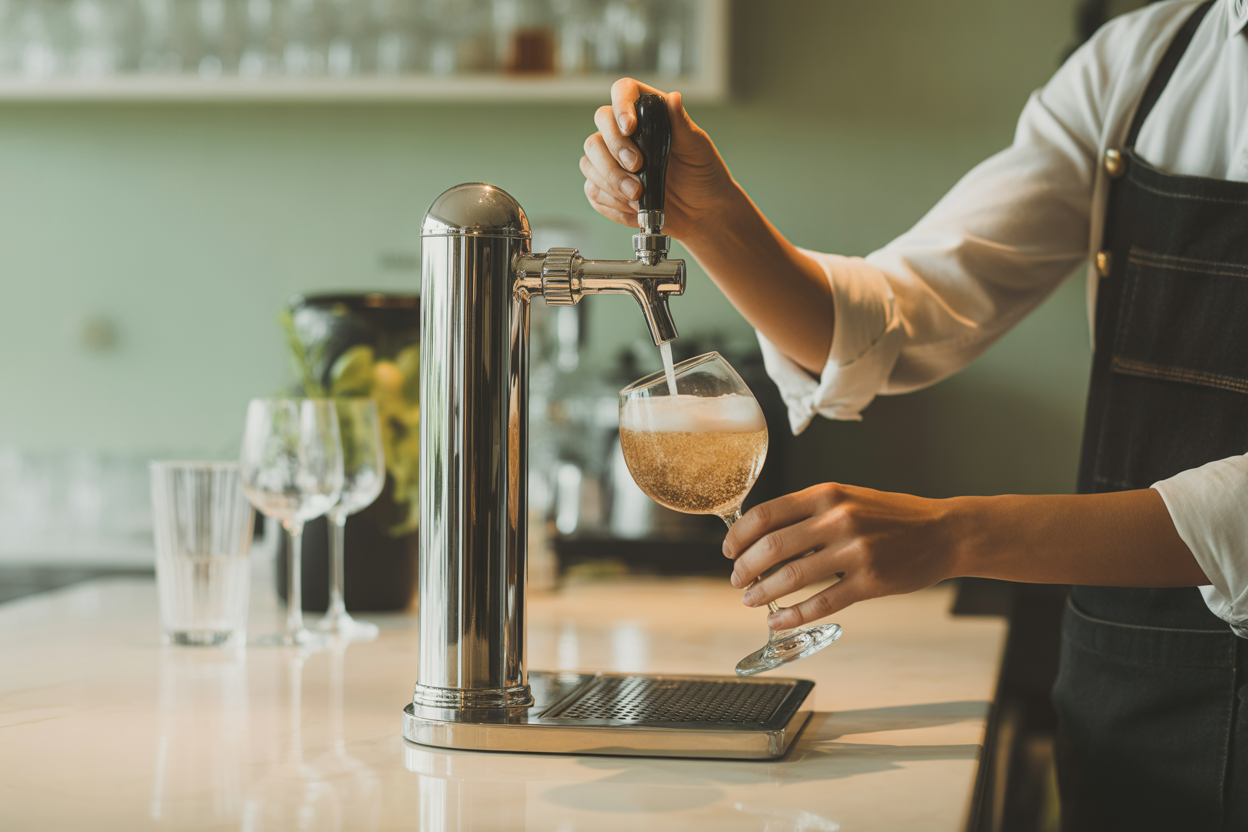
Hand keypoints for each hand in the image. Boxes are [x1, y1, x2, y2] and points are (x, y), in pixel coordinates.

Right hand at [581, 78, 733, 240]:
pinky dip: (612, 203)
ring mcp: (612, 160)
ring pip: (589, 161)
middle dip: (614, 150)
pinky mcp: (606, 188)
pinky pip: (594, 191)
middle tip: (638, 167)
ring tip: (638, 196)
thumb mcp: (697, 148)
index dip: (620, 105)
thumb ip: (682, 124)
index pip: (622, 91)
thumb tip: (673, 98)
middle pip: (599, 127)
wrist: (702, 212)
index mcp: (648, 113)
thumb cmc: (702, 174)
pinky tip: (634, 209)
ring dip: (611, 180)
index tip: (629, 127)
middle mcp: (625, 133)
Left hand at [722, 484, 962, 629]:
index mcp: (826, 495)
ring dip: (763, 593)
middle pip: (771, 546)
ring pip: (792, 576)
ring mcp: (855, 551)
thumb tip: (763, 537)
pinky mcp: (870, 581)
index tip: (729, 551)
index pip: (765, 514)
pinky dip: (793, 615)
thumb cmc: (890, 516)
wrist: (943, 531)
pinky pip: (822, 603)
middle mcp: (837, 519)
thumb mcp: (847, 499)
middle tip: (737, 580)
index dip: (738, 536)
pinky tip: (778, 620)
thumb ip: (809, 514)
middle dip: (745, 568)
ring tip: (751, 601)